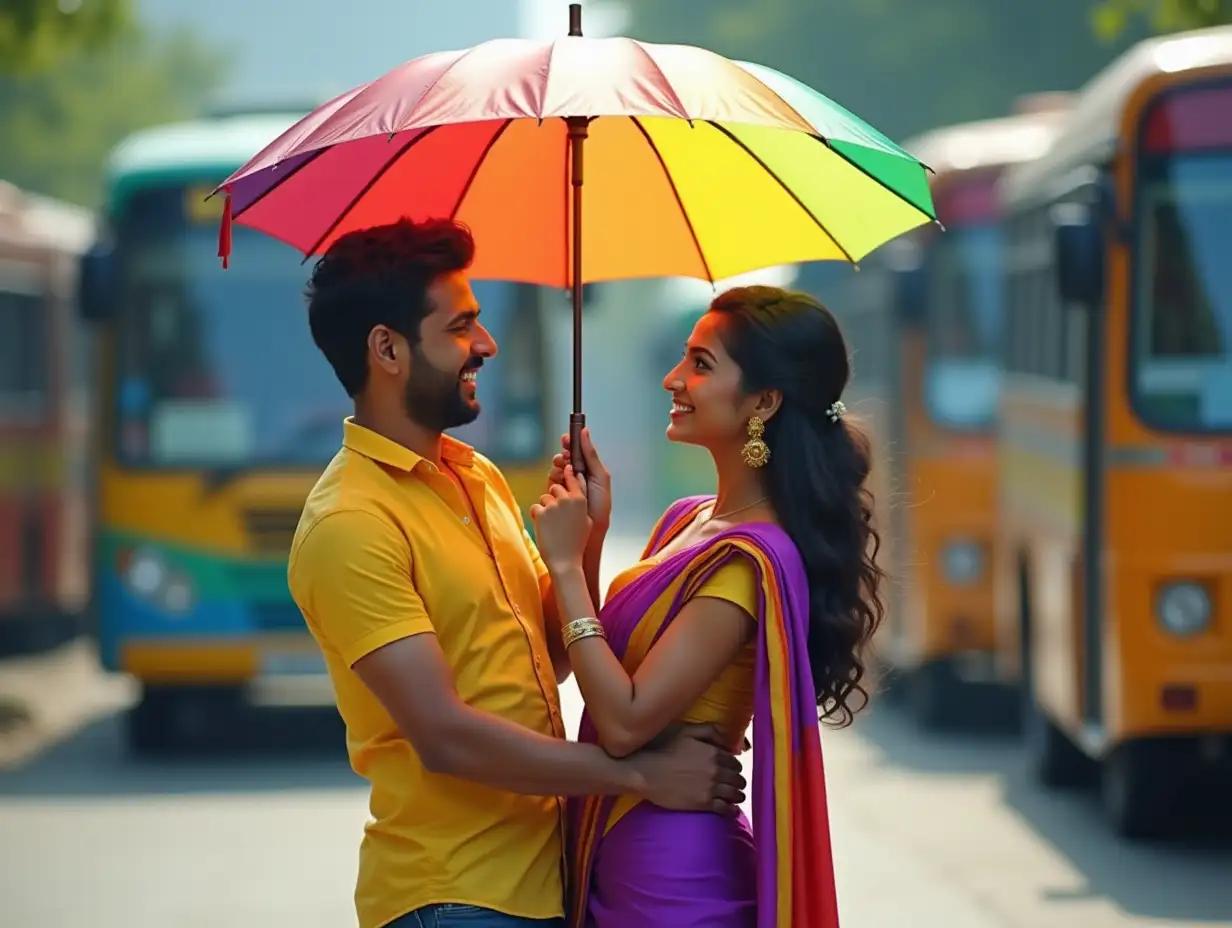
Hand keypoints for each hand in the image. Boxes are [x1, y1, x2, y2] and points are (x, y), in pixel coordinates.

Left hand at [529, 465, 590, 573]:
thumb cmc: (577, 542)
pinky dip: (537, 516)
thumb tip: (578, 485)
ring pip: (544, 497)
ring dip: (544, 508)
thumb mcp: (587, 521)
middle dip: (553, 497)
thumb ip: (582, 502)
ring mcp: (553, 505)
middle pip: (555, 487)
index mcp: (580, 500)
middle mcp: (567, 499)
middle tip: (556, 515)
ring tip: (551, 525)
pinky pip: (535, 508)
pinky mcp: (541, 513)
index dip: (567, 476)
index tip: (564, 473)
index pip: (572, 479)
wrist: (565, 561)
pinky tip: (544, 528)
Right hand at [548, 428, 610, 530]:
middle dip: (563, 456)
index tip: (566, 438)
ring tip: (564, 474)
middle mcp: (576, 476)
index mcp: (589, 470)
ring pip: (556, 468)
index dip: (570, 443)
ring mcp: (565, 485)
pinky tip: (559, 483)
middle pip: (564, 458)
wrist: (589, 529)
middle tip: (565, 458)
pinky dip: (554, 479)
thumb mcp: (600, 476)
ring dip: (559, 467)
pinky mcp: (555, 495)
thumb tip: (584, 431)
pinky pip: (550, 481)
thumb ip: (591, 455)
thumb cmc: (599, 504)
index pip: (577, 451)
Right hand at [626, 723, 745, 815]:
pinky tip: (731, 810)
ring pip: (734, 794)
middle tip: (734, 783)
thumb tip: (727, 740)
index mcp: (714, 752)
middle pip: (737, 778)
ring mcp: (710, 788)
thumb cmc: (663, 748)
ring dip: (737, 795)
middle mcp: (716, 771)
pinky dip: (731, 810)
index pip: (735, 762)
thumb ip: (709, 731)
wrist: (646, 772)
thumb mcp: (686, 731)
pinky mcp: (703, 804)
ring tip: (736, 796)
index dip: (734, 766)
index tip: (731, 769)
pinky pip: (725, 809)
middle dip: (737, 780)